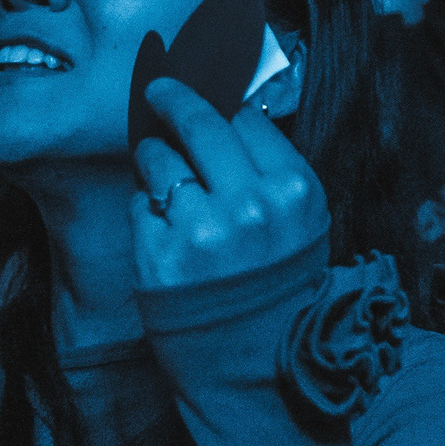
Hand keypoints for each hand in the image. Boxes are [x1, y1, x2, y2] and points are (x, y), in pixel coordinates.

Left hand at [129, 82, 329, 291]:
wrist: (261, 354)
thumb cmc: (283, 283)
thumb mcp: (304, 222)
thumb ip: (272, 172)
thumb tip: (230, 117)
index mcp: (295, 191)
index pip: (247, 121)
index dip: (223, 106)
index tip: (205, 97)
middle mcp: (251, 204)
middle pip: (200, 126)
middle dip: (173, 100)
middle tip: (159, 91)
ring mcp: (203, 229)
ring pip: (160, 160)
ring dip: (155, 158)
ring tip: (163, 172)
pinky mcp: (161, 253)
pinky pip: (140, 204)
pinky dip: (148, 208)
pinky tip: (166, 223)